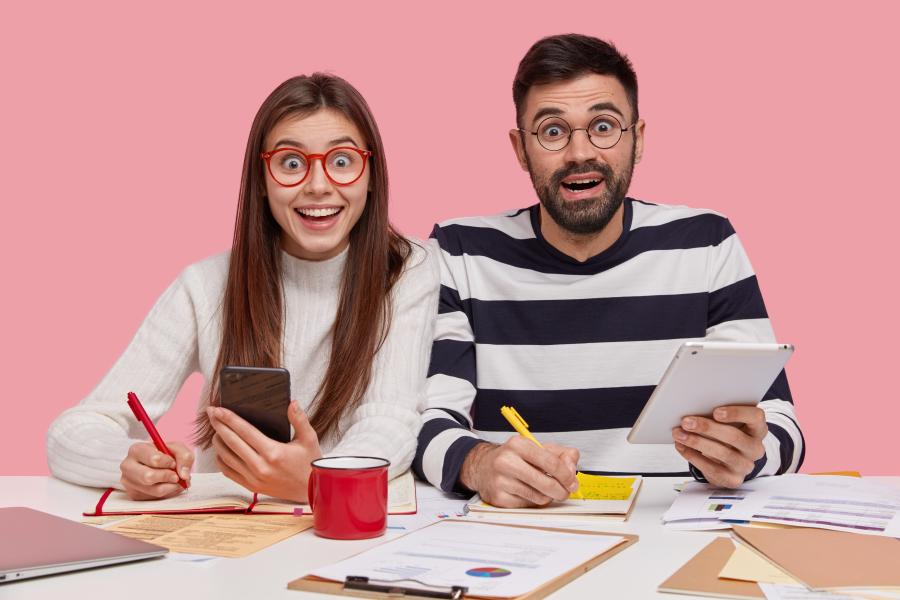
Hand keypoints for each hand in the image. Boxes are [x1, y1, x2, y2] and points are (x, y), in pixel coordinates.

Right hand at [120, 441, 192, 499]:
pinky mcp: (134, 495)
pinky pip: (154, 498)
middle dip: (168, 477)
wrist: (155, 465)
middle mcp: (128, 466)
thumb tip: (184, 476)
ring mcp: (129, 482)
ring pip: (154, 490)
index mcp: (136, 450)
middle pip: (149, 477)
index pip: (154, 459)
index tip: (173, 463)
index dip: (168, 462)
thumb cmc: (164, 455)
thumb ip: (184, 457)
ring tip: (175, 480)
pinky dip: (167, 493)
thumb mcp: (176, 449)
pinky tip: (168, 485)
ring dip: (170, 486)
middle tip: (176, 476)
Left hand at [208, 401, 321, 501]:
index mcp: (273, 453)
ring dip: (218, 442)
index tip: (218, 409)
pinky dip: (221, 460)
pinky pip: (229, 472)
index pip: (245, 431)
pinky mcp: (251, 486)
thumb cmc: (309, 464)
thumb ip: (299, 419)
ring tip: (215, 429)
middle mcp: (260, 466)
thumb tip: (292, 403)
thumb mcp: (309, 439)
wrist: (310, 491)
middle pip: (232, 442)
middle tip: (211, 413)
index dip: (229, 418)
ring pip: (227, 457)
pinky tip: (220, 450)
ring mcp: (253, 478)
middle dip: (219, 425)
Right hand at [459, 437, 579, 507]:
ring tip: (544, 489)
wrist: (482, 466)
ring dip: (548, 497)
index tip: (572, 482)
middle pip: (547, 483)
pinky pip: (528, 506)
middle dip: (562, 491)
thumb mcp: (535, 448)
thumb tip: (572, 468)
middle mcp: (507, 462)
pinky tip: (528, 493)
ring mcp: (501, 481)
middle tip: (565, 491)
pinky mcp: (498, 498)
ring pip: (539, 497)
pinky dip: (533, 502)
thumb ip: (560, 454)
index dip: (566, 475)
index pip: (551, 462)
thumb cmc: (512, 457)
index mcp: (518, 445)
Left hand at [672, 405, 766, 487]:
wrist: (728, 463)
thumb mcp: (727, 423)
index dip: (737, 413)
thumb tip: (692, 409)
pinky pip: (713, 469)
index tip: (715, 411)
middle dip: (707, 428)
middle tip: (687, 422)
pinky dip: (693, 456)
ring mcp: (746, 465)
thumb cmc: (725, 435)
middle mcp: (755, 448)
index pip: (756, 417)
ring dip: (697, 442)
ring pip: (723, 453)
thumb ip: (717, 415)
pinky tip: (681, 447)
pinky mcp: (733, 479)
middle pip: (734, 436)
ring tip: (679, 434)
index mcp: (757, 428)